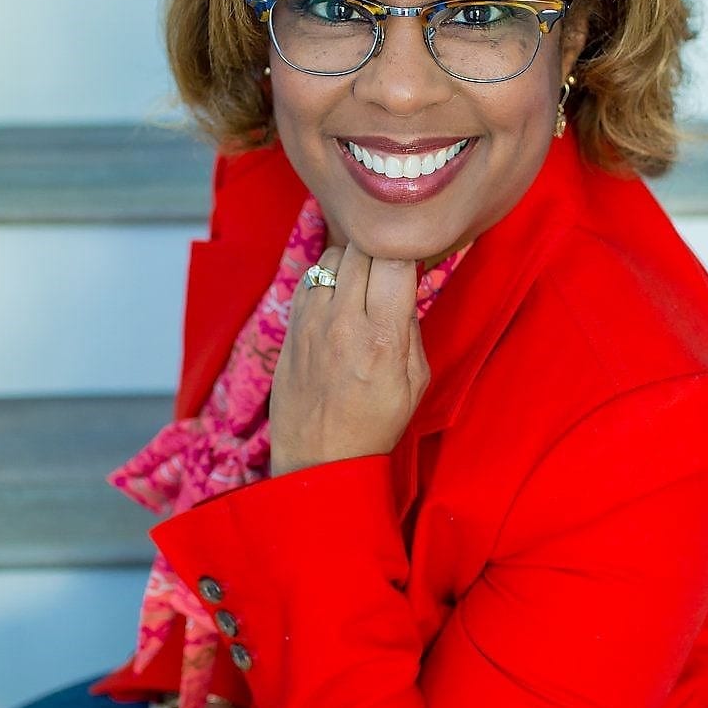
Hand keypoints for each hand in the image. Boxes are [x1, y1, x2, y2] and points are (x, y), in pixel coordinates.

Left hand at [269, 239, 430, 474]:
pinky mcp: (291, 325)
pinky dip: (327, 276)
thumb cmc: (373, 425)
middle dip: (382, 250)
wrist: (318, 459)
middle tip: (390, 270)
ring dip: (353, 260)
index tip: (412, 262)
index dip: (407, 251)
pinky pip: (310, 276)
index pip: (394, 259)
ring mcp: (311, 321)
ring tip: (364, 284)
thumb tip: (406, 283)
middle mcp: (343, 322)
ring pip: (333, 255)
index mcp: (381, 338)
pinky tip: (338, 297)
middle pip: (362, 248)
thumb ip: (411, 327)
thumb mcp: (415, 382)